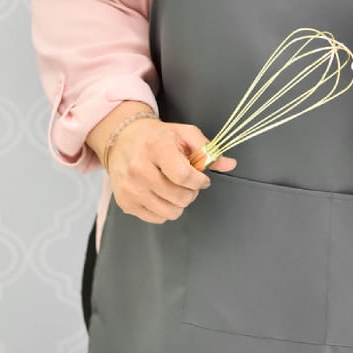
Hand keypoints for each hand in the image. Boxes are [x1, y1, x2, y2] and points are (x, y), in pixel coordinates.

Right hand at [92, 106, 236, 223]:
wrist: (123, 139)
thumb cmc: (158, 137)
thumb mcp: (185, 134)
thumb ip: (208, 150)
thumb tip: (230, 164)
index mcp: (156, 148)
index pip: (184, 176)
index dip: (200, 181)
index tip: (202, 179)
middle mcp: (139, 169)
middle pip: (179, 197)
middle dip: (191, 192)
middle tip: (187, 182)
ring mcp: (130, 188)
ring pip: (170, 212)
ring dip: (179, 203)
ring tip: (174, 188)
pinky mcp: (125, 202)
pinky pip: (156, 218)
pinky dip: (164, 209)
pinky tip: (160, 194)